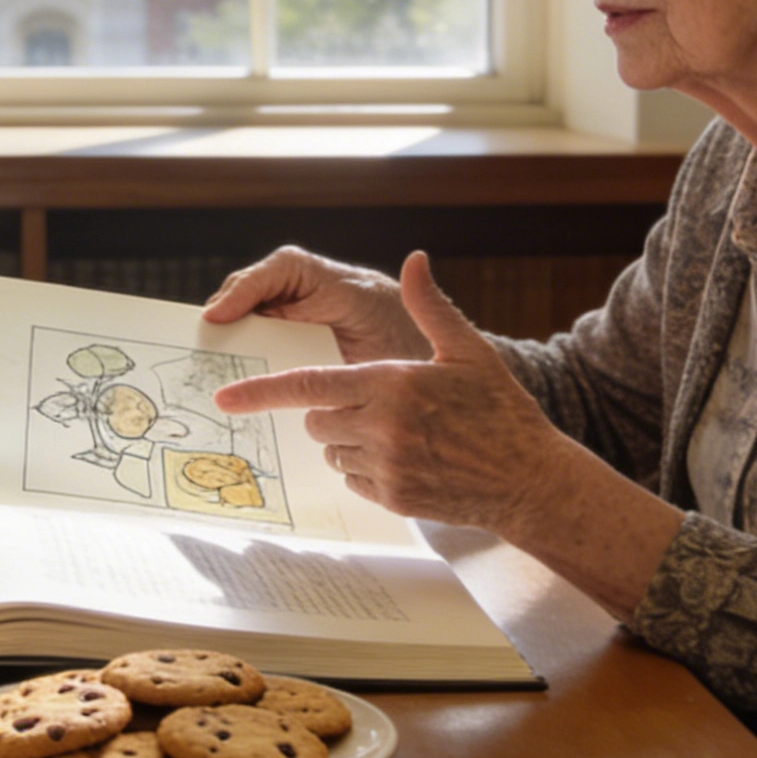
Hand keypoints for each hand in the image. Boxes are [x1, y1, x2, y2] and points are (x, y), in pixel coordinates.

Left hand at [214, 252, 566, 534]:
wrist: (530, 481)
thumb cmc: (502, 411)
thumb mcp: (468, 351)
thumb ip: (430, 306)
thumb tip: (413, 259)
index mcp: (392, 384)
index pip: (309, 386)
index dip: (261, 392)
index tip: (226, 397)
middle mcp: (382, 427)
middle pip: (315, 418)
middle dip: (329, 409)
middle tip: (372, 403)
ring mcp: (386, 467)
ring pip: (330, 449)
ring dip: (347, 439)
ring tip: (398, 432)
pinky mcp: (392, 498)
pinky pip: (351, 478)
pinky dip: (364, 467)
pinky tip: (404, 458)